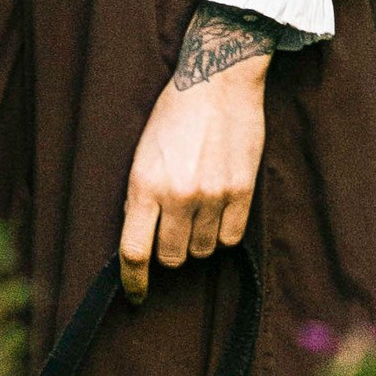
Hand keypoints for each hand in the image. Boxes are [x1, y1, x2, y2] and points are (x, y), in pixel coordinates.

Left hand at [116, 6, 281, 300]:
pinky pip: (231, 239)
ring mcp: (212, 195)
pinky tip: (217, 211)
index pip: (134, 252)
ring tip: (196, 210)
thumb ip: (142, 197)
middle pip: (171, 258)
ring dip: (196, 241)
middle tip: (171, 229)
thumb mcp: (142, 153)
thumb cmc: (174, 114)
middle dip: (168, 252)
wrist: (217, 80)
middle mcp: (177, 195)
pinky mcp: (242, 192)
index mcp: (143, 184)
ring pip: (201, 251)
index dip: (133, 281)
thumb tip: (143, 242)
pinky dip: (222, 234)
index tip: (135, 295)